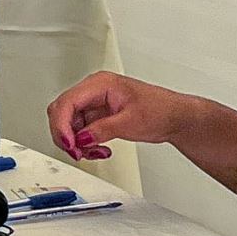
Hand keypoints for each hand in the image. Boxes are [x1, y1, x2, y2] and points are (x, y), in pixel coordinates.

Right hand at [46, 71, 199, 161]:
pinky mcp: (98, 115)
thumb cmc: (160, 110)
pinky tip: (97, 149)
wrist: (174, 117)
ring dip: (76, 142)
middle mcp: (94, 91)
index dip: (62, 125)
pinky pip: (80, 130)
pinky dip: (84, 143)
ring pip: (69, 123)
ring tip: (93, 152)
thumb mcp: (130, 123)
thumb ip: (102, 130)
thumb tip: (82, 138)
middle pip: (62, 112)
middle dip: (65, 135)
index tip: (69, 144)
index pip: (67, 102)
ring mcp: (95, 103)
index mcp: (100, 83)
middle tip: (76, 152)